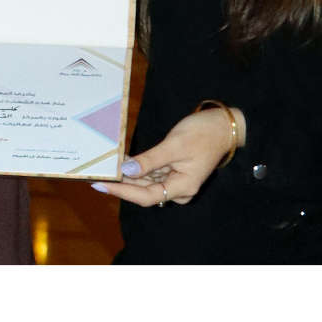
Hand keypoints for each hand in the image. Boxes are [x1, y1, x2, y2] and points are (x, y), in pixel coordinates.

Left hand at [90, 106, 242, 207]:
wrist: (223, 126)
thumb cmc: (202, 134)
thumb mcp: (174, 145)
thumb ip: (150, 160)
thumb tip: (126, 171)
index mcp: (183, 187)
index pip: (146, 196)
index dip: (122, 191)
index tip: (101, 184)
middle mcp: (179, 189)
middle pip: (145, 191)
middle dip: (122, 183)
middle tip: (98, 174)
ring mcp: (177, 181)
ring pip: (146, 183)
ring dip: (128, 175)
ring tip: (106, 167)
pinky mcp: (174, 172)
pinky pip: (152, 174)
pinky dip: (138, 168)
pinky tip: (122, 161)